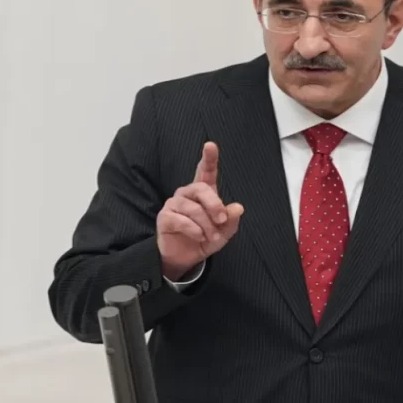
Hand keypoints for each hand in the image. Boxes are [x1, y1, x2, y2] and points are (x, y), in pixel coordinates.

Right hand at [156, 142, 244, 279]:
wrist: (186, 258)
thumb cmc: (206, 238)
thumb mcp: (224, 232)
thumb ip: (231, 220)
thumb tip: (237, 208)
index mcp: (203, 192)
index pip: (205, 171)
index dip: (209, 158)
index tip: (210, 145)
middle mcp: (187, 193)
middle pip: (201, 188)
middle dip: (215, 205)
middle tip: (222, 220)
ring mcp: (174, 204)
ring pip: (193, 208)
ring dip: (206, 225)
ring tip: (212, 237)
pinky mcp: (164, 217)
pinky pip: (181, 220)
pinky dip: (194, 230)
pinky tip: (199, 237)